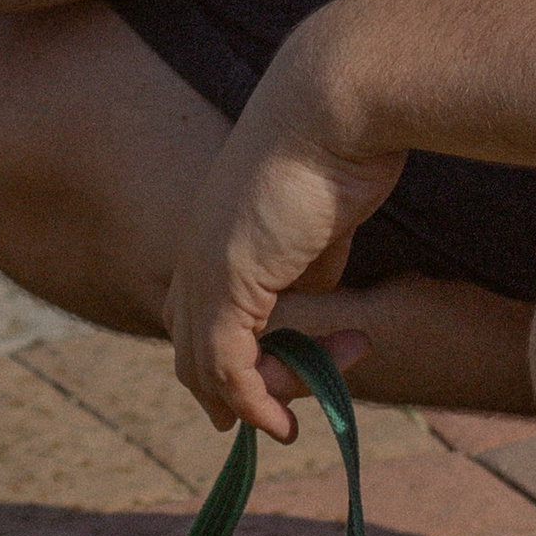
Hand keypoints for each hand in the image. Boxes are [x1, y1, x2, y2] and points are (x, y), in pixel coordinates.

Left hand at [165, 25, 403, 439]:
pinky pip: (227, 366)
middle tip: (285, 419)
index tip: (266, 395)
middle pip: (195, 352)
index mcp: (212, 233)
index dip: (220, 368)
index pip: (196, 317)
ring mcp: (204, 267)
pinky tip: (283, 424)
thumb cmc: (340, 150)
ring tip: (318, 401)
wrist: (336, 111)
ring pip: (209, 367)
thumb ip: (309, 263)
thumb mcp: (321, 222)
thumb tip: (314, 292)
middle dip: (240, 392)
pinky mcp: (226, 282)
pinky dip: (252, 404)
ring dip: (264, 397)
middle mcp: (196, 252)